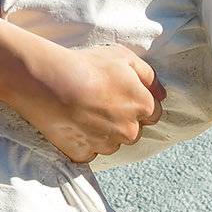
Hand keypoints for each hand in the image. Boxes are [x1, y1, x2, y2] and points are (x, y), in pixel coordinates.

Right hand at [0, 12, 165, 161]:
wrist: (50, 82)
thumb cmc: (88, 66)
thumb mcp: (124, 57)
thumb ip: (149, 77)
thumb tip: (161, 95)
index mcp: (143, 107)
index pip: (152, 112)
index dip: (135, 101)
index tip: (118, 93)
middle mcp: (130, 131)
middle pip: (132, 130)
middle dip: (120, 119)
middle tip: (99, 101)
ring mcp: (106, 145)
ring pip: (111, 142)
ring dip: (102, 131)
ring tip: (82, 110)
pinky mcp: (84, 154)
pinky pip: (89, 151)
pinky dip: (83, 140)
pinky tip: (72, 122)